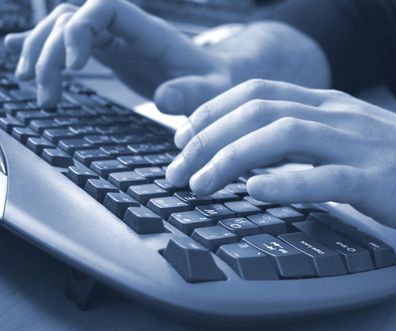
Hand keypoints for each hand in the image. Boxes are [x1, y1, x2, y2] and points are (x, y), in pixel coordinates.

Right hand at [4, 0, 328, 112]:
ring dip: (41, 58)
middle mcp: (125, 31)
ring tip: (40, 95)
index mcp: (148, 31)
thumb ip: (193, 93)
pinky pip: (67, 44)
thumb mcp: (213, 91)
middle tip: (49, 96)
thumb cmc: (217, 83)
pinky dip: (42, 51)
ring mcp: (113, 41)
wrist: (217, 80)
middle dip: (51, 53)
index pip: (103, 8)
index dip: (81, 28)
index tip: (78, 64)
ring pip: (61, 31)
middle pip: (70, 20)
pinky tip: (17, 58)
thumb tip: (164, 98)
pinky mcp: (108, 55)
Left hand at [166, 79, 395, 232]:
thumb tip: (253, 158)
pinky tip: (254, 191)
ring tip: (198, 185)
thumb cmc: (394, 157)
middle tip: (174, 171)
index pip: (254, 92)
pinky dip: (284, 182)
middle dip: (205, 140)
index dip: (210, 112)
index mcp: (322, 103)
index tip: (181, 138)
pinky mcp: (372, 178)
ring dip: (230, 159)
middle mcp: (332, 114)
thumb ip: (301, 141)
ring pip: (281, 136)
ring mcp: (353, 144)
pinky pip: (322, 176)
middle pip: (256, 111)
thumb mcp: (342, 136)